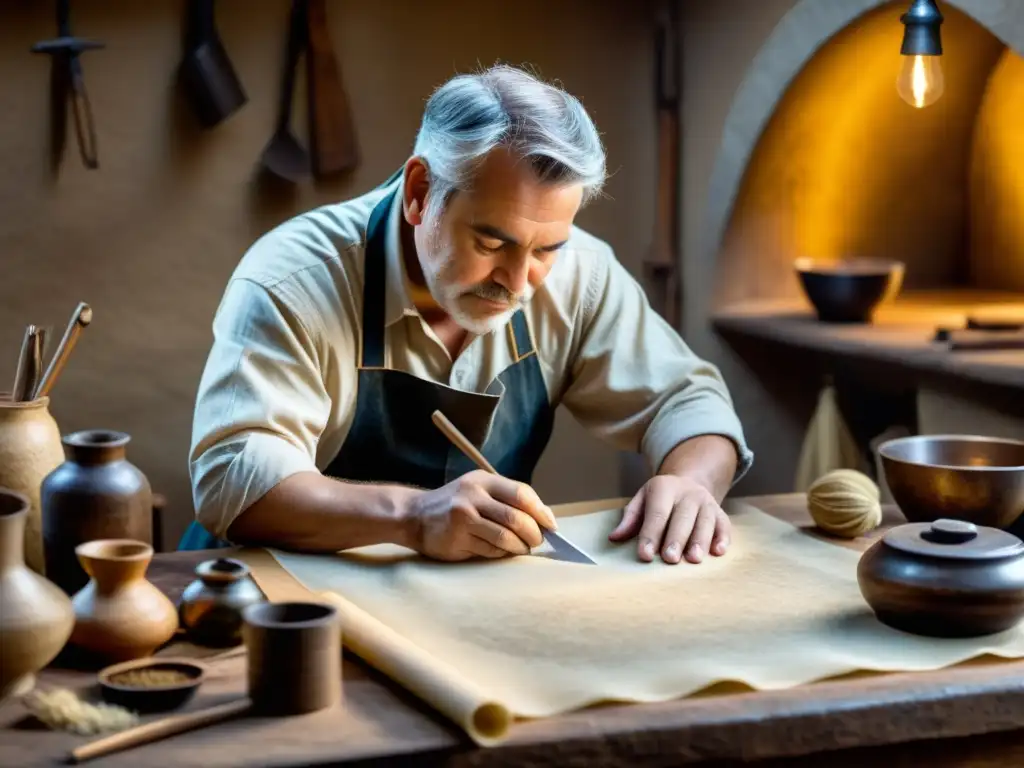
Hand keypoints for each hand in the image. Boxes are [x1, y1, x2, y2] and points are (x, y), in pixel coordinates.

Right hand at [406, 470, 557, 560]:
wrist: (414, 516)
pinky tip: (502, 551)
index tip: (551, 525)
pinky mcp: (457, 539)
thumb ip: (506, 499)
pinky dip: (502, 553)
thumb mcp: (477, 490)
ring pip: (505, 537)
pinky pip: (490, 550)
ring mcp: (463, 517)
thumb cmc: (454, 504)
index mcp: (483, 480)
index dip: (541, 511)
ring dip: (520, 547)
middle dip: (534, 534)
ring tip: (523, 549)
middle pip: (516, 518)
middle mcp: (473, 496)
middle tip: (538, 542)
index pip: (521, 494)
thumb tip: (544, 517)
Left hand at [608, 475, 730, 563]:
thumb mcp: (642, 500)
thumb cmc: (660, 499)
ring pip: (705, 522)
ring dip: (700, 541)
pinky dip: (722, 538)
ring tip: (693, 559)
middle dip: (676, 539)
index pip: (657, 513)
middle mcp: (688, 493)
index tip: (645, 554)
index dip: (650, 534)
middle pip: (682, 517)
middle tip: (669, 558)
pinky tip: (718, 552)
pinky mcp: (720, 513)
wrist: (689, 482)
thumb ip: (630, 519)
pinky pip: (724, 525)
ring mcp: (706, 502)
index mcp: (664, 488)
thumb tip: (614, 537)